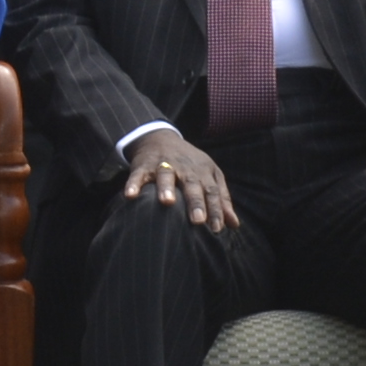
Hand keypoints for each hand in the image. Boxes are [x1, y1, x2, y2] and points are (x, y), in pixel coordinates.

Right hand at [120, 128, 239, 234]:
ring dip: (166, 188)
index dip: (216, 209)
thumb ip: (221, 199)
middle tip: (198, 220)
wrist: (160, 137)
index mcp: (203, 173)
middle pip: (191, 184)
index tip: (217, 228)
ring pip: (166, 175)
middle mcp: (185, 168)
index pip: (212, 192)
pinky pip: (138, 175)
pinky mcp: (144, 165)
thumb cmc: (190, 164)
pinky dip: (133, 184)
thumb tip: (234, 225)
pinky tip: (130, 195)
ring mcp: (164, 165)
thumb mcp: (209, 176)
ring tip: (167, 202)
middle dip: (195, 202)